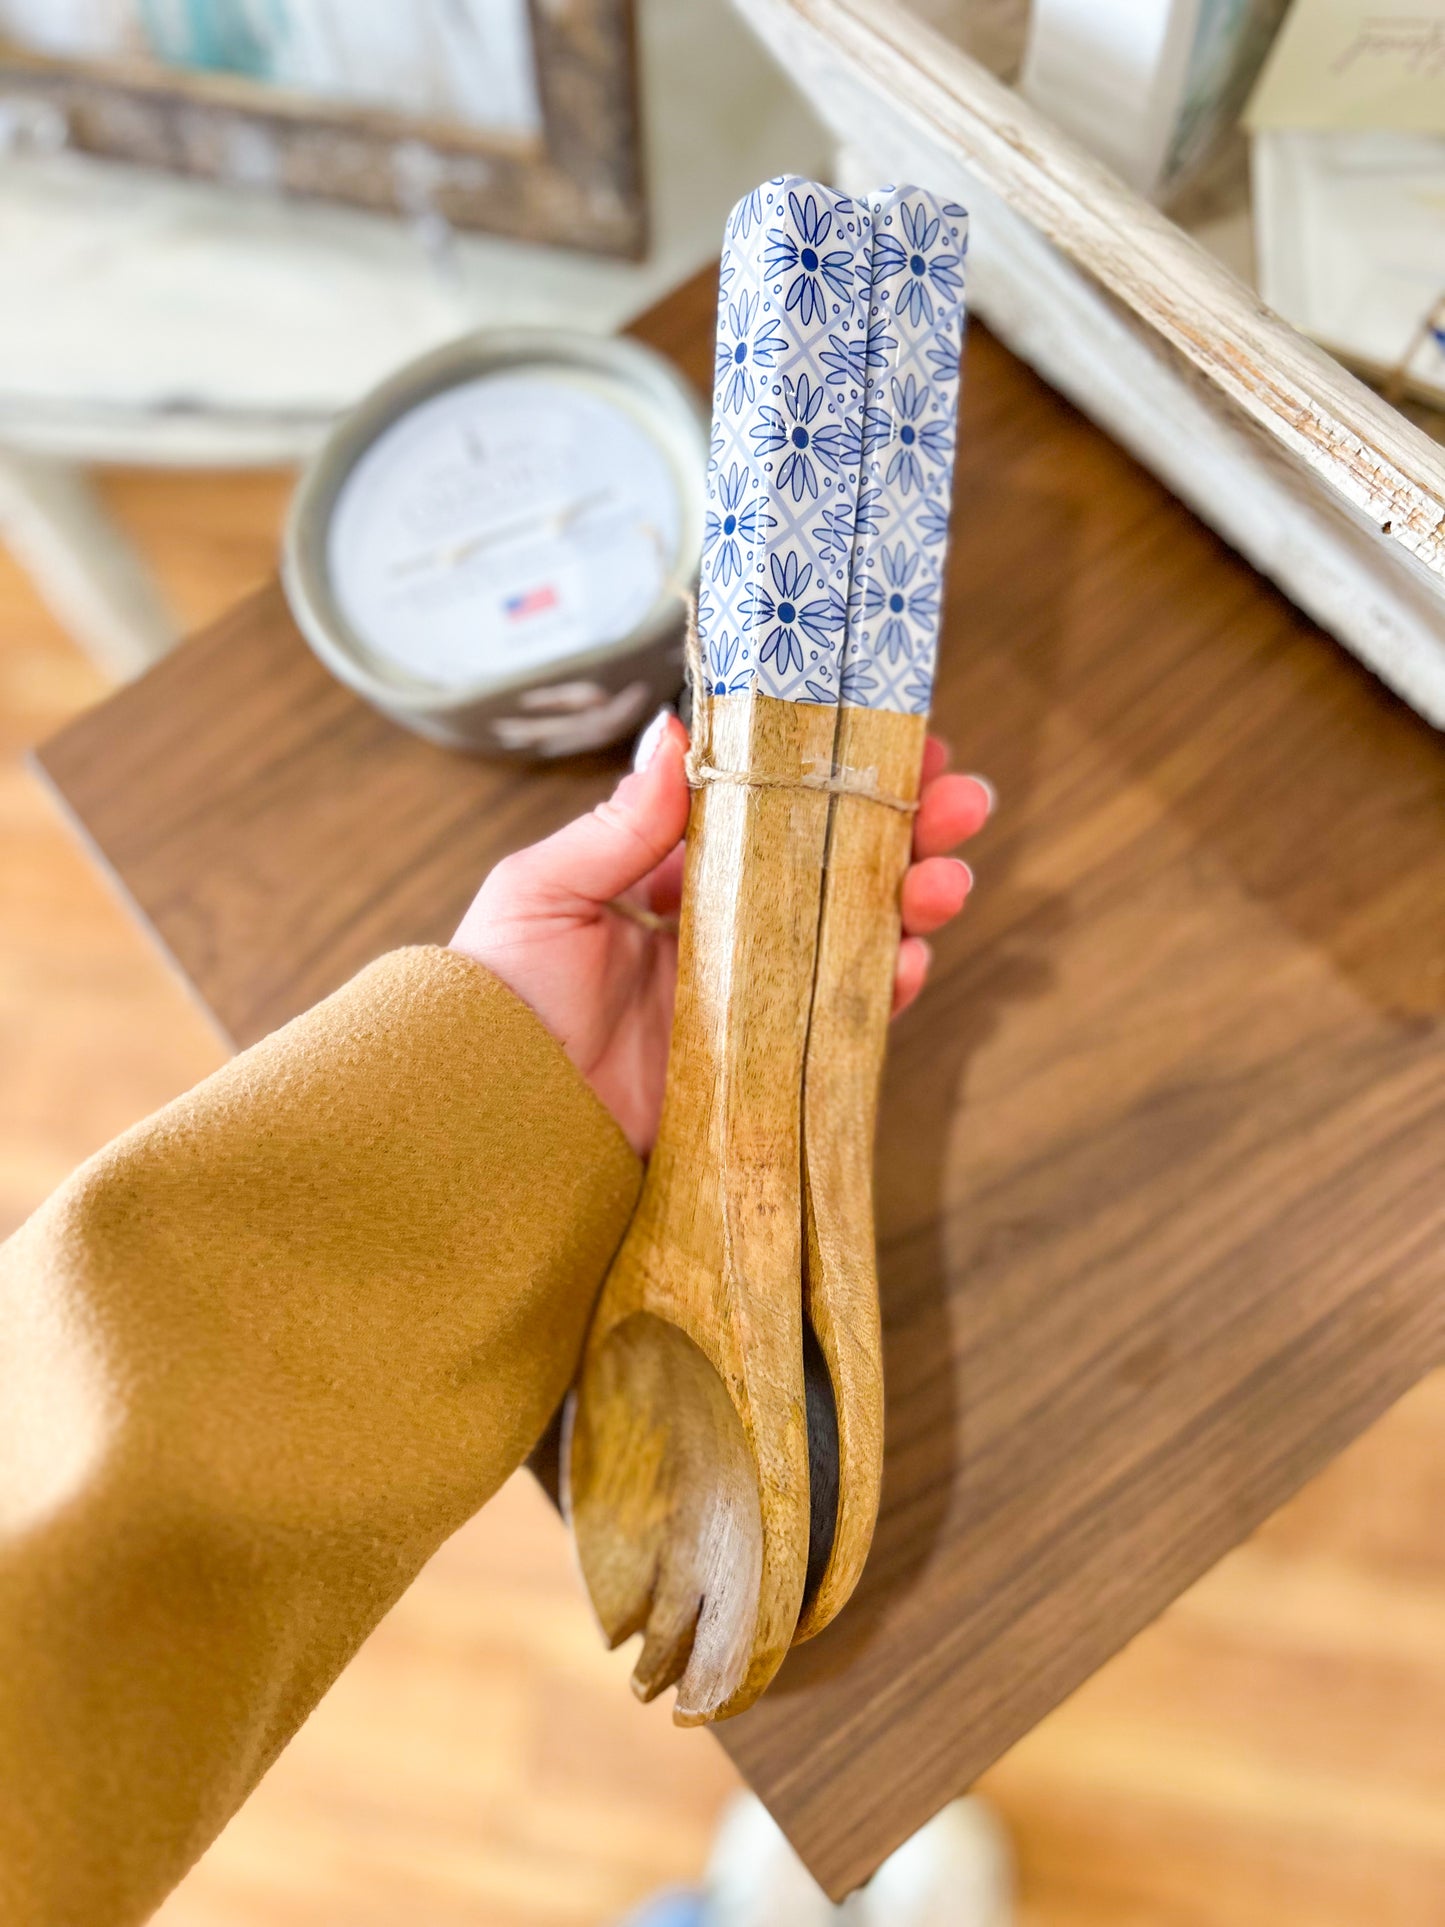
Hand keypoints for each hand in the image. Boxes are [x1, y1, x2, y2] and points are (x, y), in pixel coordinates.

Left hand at [451, 710, 993, 1154]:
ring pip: (853, 941)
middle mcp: (722, 937)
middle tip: (961, 798)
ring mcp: (749, 1003)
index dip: (832, 776)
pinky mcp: (762, 1070)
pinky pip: (840, 1028)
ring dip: (911, 903)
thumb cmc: (495, 998)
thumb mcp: (544, 893)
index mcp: (670, 881)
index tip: (892, 739)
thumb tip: (677, 730)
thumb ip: (619, 824)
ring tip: (949, 877)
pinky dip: (885, 994)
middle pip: (833, 870)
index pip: (771, 814)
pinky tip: (913, 959)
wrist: (486, 1121)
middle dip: (903, 832)